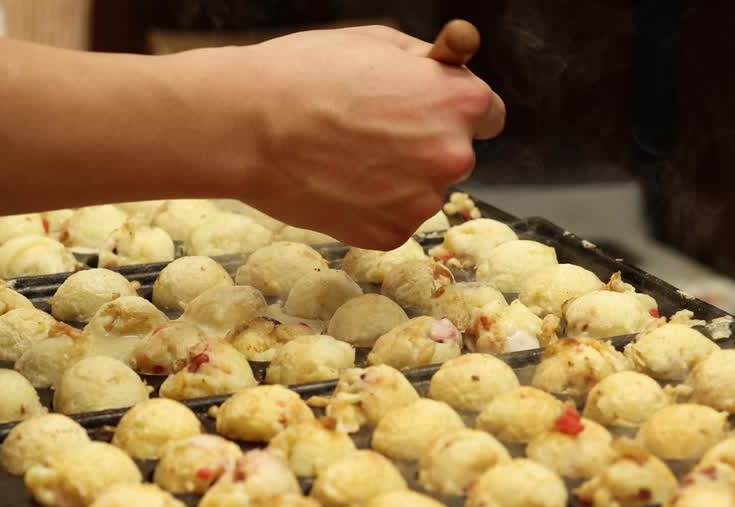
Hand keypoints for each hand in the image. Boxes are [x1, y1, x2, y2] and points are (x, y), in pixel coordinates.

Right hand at [232, 25, 505, 249]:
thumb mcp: (377, 42)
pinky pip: (392, 218)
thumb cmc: (305, 73)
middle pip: (454, 154)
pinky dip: (370, 206)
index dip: (452, 109)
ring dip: (397, 178)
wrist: (247, 125)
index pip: (487, 114)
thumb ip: (428, 61)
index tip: (426, 109)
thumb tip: (453, 65)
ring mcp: (421, 201)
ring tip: (343, 155)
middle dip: (424, 144)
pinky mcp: (388, 234)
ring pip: (421, 190)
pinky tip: (335, 181)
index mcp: (460, 103)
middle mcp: (452, 156)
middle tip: (369, 129)